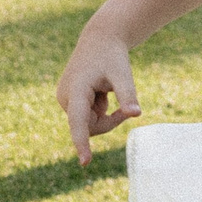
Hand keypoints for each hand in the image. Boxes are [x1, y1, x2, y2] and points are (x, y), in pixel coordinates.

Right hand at [57, 23, 141, 162]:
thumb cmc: (112, 56)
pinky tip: (100, 92)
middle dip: (108, 121)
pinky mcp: (68, 101)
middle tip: (123, 107)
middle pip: (89, 127)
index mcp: (76, 91)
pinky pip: (86, 118)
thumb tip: (136, 114)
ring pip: (88, 124)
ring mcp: (64, 100)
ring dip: (103, 115)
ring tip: (107, 93)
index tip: (85, 162)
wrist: (99, 39)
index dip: (82, 142)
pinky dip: (99, 111)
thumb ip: (127, 94)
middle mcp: (65, 98)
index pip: (78, 122)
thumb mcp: (123, 74)